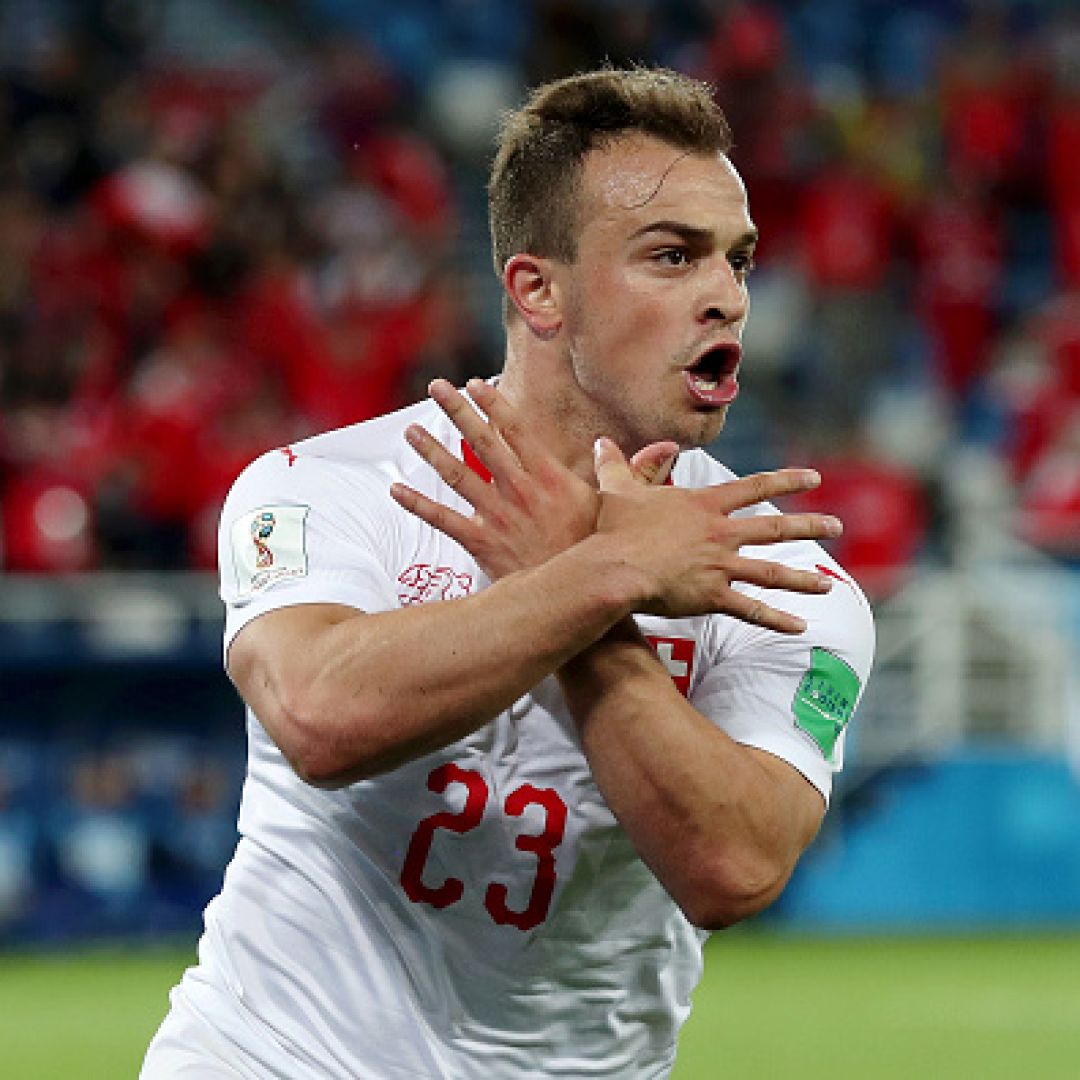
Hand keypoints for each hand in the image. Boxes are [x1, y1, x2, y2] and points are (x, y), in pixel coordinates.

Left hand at [390, 379, 677, 579]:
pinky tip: (396, 490)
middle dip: (457, 411)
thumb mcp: (621, 510)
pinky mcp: (482, 544)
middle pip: (482, 441)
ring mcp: (498, 516)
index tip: (475, 383)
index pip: (517, 430)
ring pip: (457, 474)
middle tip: (437, 388)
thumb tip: (665, 448)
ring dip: (432, 450)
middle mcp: (520, 490)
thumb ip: (637, 474)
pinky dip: (418, 505)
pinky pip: (444, 520)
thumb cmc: (602, 554)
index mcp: (550, 476)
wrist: (584, 598)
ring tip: (411, 429)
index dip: (494, 404)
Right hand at [592, 438, 841, 632]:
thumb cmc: (615, 529)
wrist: (616, 567)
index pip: (753, 487)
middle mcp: (720, 533)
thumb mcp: (617, 489)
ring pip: (771, 571)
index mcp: (704, 506)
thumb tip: (601, 441)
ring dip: (802, 578)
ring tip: (828, 585)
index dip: (785, 480)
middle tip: (837, 526)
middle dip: (809, 525)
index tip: (813, 478)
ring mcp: (720, 566)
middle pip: (774, 528)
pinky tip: (800, 628)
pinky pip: (750, 610)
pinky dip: (776, 620)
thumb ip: (616, 464)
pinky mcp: (712, 596)